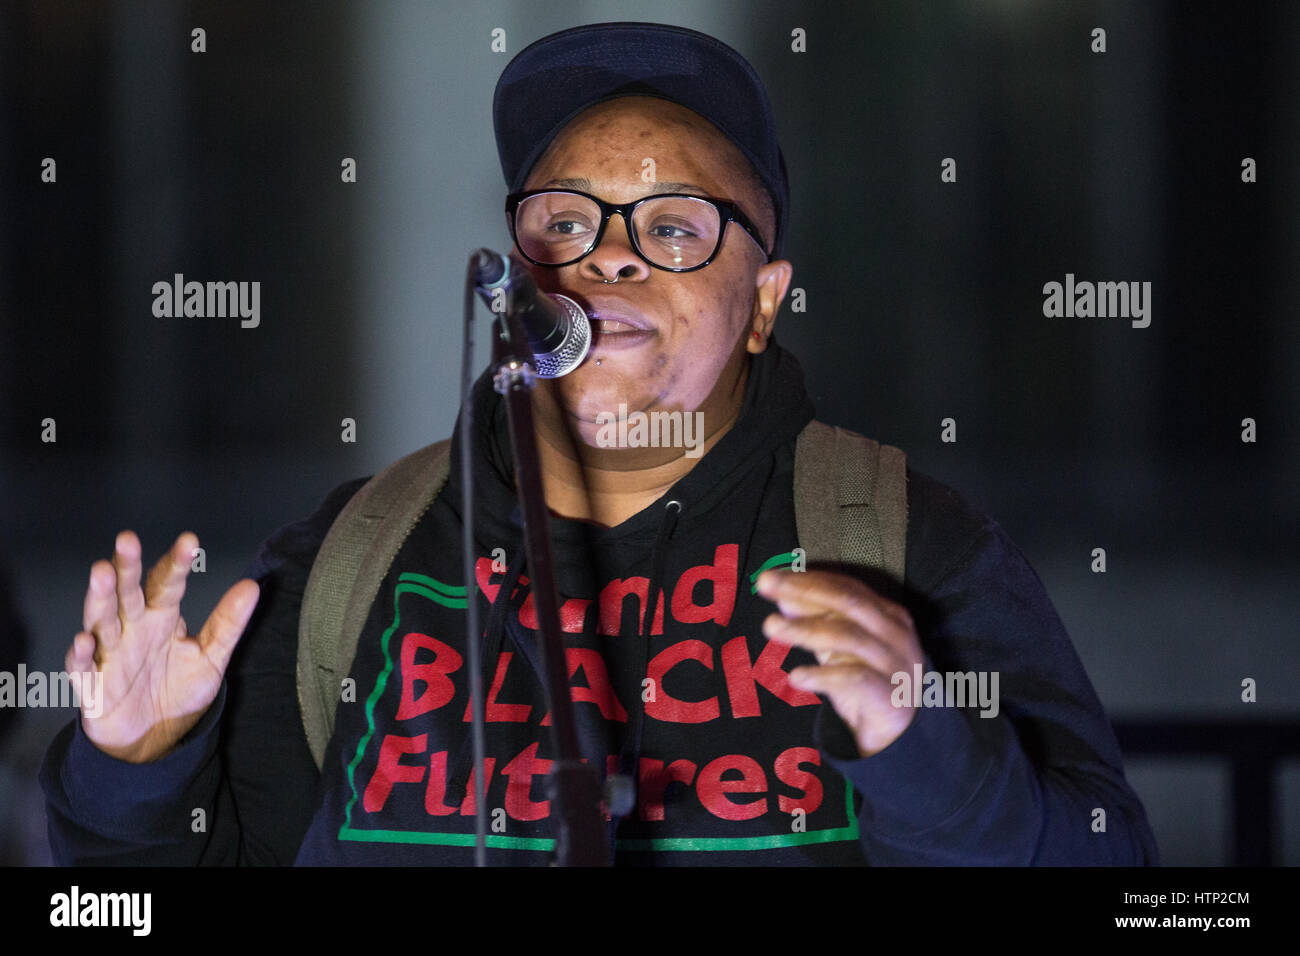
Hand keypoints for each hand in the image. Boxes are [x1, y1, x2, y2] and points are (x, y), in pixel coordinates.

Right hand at [66, 530, 259, 762]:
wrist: (155, 741)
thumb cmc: (178, 691)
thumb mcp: (210, 657)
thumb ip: (228, 623)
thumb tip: (252, 586)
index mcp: (161, 619)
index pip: (168, 585)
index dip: (177, 564)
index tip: (189, 541)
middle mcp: (132, 630)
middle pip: (128, 593)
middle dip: (128, 567)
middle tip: (128, 540)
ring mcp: (109, 655)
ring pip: (101, 620)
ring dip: (100, 598)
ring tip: (102, 572)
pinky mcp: (92, 686)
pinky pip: (83, 668)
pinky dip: (82, 655)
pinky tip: (85, 640)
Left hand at [757, 568, 922, 756]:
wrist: (901, 734)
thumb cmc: (869, 682)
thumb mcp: (840, 648)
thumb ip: (817, 622)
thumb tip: (783, 597)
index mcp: (886, 614)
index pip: (844, 587)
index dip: (807, 579)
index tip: (770, 577)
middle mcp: (894, 632)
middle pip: (847, 601)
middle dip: (803, 590)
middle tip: (765, 585)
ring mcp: (894, 663)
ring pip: (847, 636)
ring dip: (804, 629)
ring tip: (770, 626)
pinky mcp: (889, 695)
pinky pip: (853, 679)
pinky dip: (822, 675)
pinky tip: (795, 677)